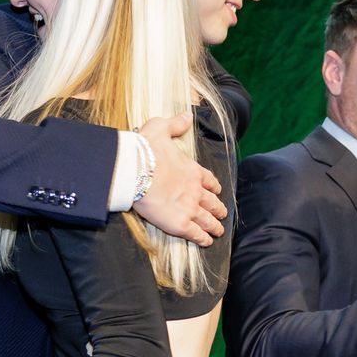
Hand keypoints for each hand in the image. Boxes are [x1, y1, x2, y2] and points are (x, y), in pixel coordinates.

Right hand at [130, 112, 226, 245]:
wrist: (135, 169)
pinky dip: (203, 238)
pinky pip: (196, 234)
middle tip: (221, 215)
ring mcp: (189, 208)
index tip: (216, 190)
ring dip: (214, 226)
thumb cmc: (145, 149)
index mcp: (193, 171)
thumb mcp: (161, 127)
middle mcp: (195, 191)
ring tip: (218, 231)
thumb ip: (175, 123)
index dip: (213, 187)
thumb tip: (187, 115)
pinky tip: (207, 242)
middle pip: (212, 203)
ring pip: (207, 220)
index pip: (209, 181)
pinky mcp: (180, 223)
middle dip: (217, 209)